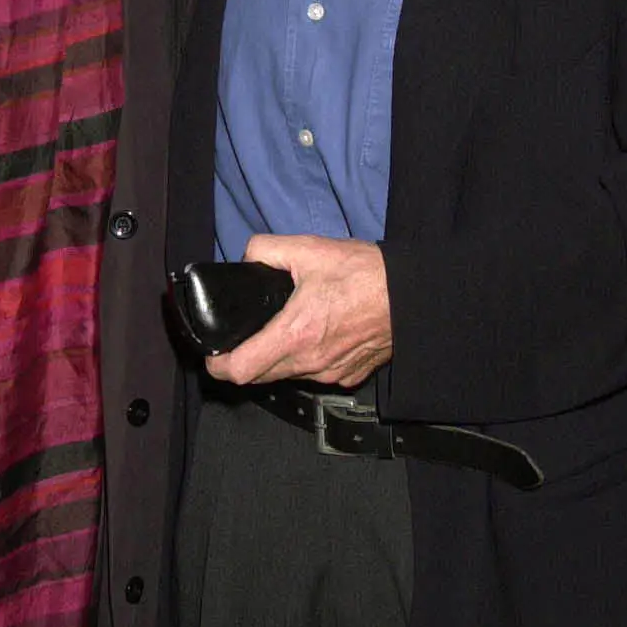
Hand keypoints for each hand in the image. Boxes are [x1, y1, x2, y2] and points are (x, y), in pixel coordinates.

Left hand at [205, 235, 392, 388]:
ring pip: (287, 376)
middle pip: (258, 378)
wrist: (413, 296)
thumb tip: (247, 258)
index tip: (213, 355)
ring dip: (275, 360)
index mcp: (295, 334)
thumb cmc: (366, 275)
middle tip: (241, 338)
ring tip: (281, 330)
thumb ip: (266, 249)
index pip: (240, 371)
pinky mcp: (347, 375)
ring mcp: (330, 373)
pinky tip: (314, 334)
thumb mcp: (309, 248)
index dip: (218, 366)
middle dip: (243, 361)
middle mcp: (310, 362)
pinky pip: (314, 375)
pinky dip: (305, 360)